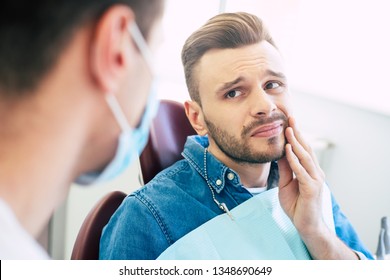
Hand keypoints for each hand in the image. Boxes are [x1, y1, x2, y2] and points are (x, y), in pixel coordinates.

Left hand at [278, 117, 358, 258]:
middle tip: (291, 118)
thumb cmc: (296, 205)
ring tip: (289, 129)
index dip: (297, 135)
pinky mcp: (312, 189)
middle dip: (298, 133)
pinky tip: (289, 150)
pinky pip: (301, 171)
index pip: (303, 149)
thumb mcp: (286, 183)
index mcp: (310, 171)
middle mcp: (315, 173)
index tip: (289, 122)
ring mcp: (315, 180)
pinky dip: (294, 160)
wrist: (306, 226)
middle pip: (306, 149)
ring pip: (305, 157)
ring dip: (296, 142)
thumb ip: (285, 169)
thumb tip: (280, 153)